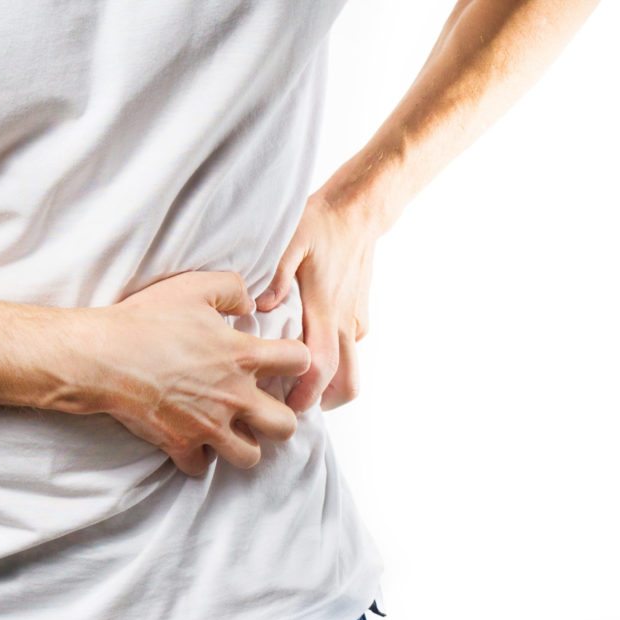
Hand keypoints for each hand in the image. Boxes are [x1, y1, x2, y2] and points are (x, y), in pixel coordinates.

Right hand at [63, 270, 310, 476]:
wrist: (102, 356)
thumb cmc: (147, 319)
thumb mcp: (194, 287)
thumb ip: (232, 289)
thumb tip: (249, 302)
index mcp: (243, 356)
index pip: (300, 362)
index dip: (296, 359)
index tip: (281, 360)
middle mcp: (234, 396)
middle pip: (286, 426)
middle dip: (280, 419)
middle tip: (261, 407)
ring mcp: (208, 425)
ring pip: (250, 456)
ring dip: (244, 444)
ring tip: (231, 430)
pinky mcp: (180, 444)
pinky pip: (202, 467)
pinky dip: (199, 457)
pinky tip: (192, 439)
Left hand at [255, 193, 378, 412]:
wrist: (357, 212)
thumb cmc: (320, 223)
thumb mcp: (291, 240)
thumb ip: (276, 274)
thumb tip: (260, 306)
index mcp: (325, 309)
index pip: (323, 367)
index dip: (307, 394)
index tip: (286, 407)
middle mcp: (344, 321)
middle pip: (347, 383)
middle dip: (323, 403)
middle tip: (292, 406)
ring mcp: (354, 321)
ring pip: (350, 369)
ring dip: (329, 385)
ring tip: (295, 384)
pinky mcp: (358, 316)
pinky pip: (348, 349)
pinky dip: (332, 360)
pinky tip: (305, 349)